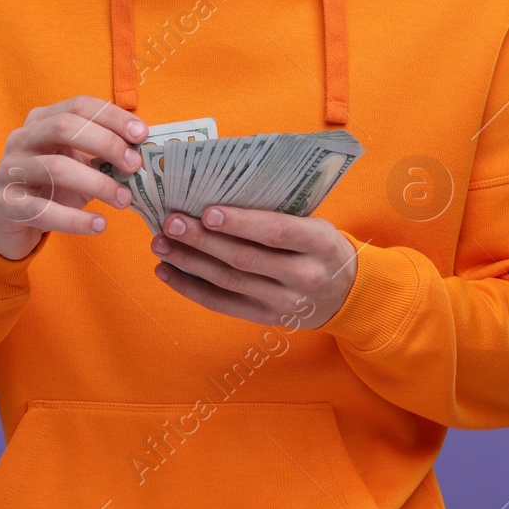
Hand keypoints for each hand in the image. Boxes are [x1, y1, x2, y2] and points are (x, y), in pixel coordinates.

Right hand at [0, 95, 146, 260]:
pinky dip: (75, 219)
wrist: (8, 219)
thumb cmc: (50, 186)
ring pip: (56, 168)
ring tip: (124, 199)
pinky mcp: (5, 204)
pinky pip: (43, 210)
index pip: (78, 106)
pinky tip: (99, 225)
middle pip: (64, 127)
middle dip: (106, 143)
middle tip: (135, 165)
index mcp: (40, 120)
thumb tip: (143, 151)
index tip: (142, 134)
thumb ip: (102, 153)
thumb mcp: (75, 163)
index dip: (112, 117)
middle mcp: (21, 139)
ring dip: (97, 184)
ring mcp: (9, 170)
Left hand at [149, 206, 358, 329]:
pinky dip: (191, 288)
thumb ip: (279, 212)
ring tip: (161, 243)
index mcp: (320, 243)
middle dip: (203, 240)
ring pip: (228, 281)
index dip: (240, 223)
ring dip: (189, 262)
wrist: (346, 293)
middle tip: (171, 222)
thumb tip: (220, 189)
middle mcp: (304, 276)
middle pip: (245, 258)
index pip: (276, 232)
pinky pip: (222, 305)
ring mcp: (285, 302)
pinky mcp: (266, 319)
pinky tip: (168, 271)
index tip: (207, 211)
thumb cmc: (320, 246)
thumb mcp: (315, 223)